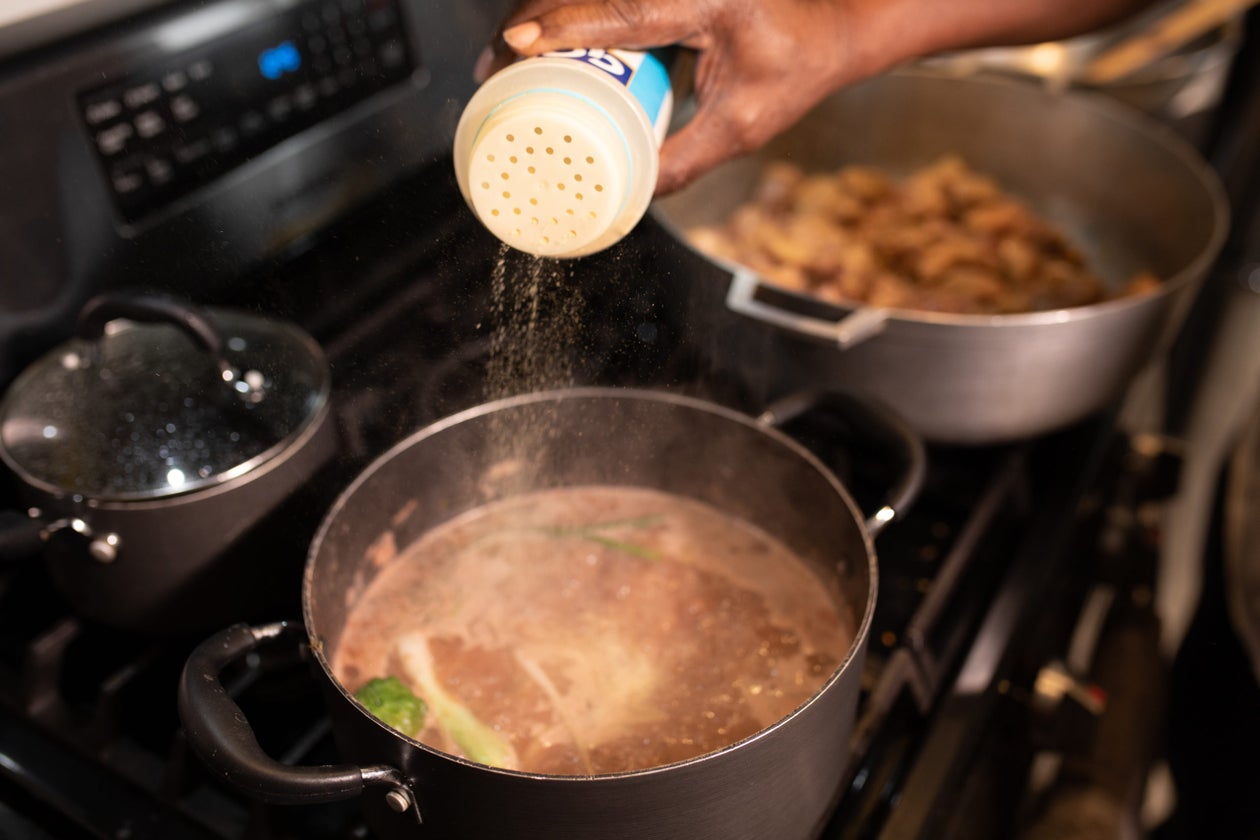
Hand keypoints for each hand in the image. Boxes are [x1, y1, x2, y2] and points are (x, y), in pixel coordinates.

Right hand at [476, 0, 880, 195]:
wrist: (831, 25)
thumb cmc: (796, 67)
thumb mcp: (743, 127)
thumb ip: (684, 162)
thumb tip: (628, 201)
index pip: (623, 10)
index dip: (561, 26)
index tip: (513, 47)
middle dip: (530, 22)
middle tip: (492, 68)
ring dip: (542, 15)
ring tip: (504, 59)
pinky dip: (567, 14)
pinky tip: (540, 41)